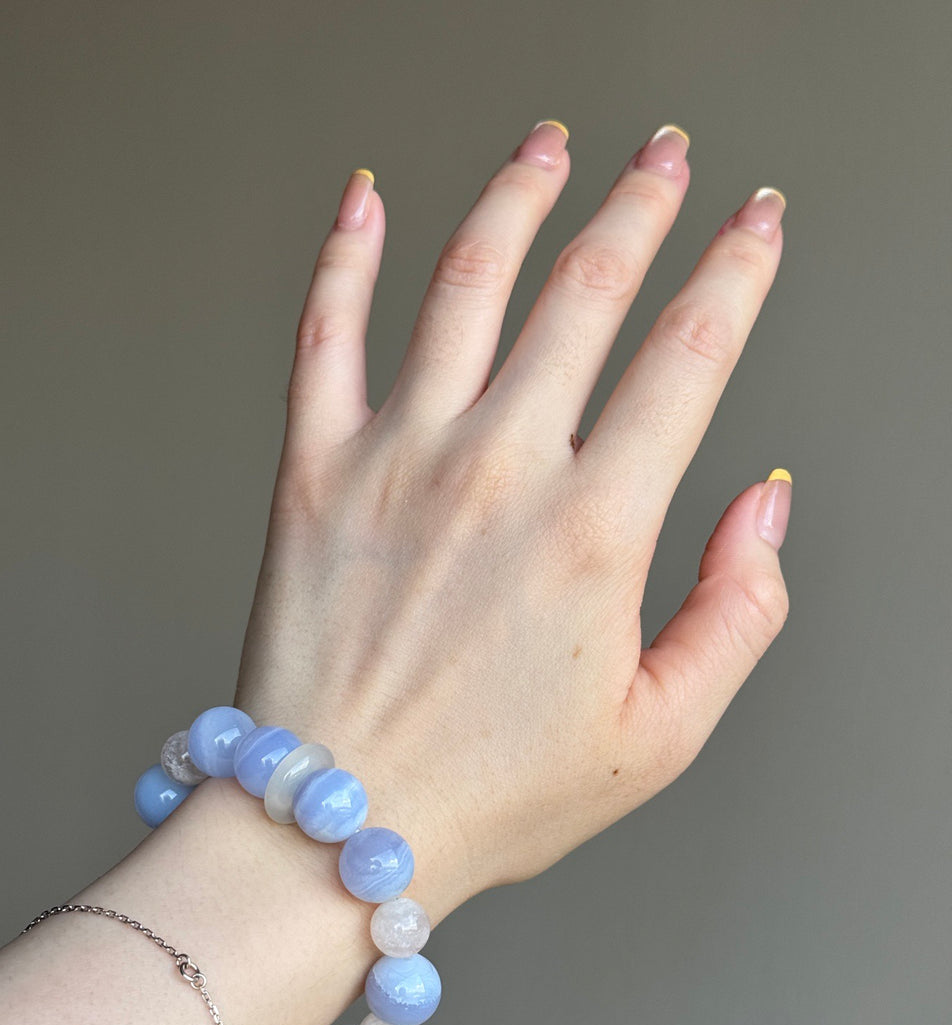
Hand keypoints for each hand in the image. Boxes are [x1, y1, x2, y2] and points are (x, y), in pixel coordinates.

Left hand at [233, 121, 790, 915]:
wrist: (334, 826)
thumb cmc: (491, 795)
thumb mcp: (659, 737)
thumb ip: (735, 616)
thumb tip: (763, 509)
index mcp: (591, 530)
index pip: (688, 357)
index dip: (735, 273)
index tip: (756, 225)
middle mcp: (497, 470)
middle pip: (586, 291)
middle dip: (641, 207)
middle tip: (666, 159)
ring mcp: (397, 460)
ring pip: (467, 282)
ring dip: (520, 196)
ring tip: (553, 146)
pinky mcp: (313, 474)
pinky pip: (324, 333)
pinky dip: (346, 256)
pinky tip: (369, 200)